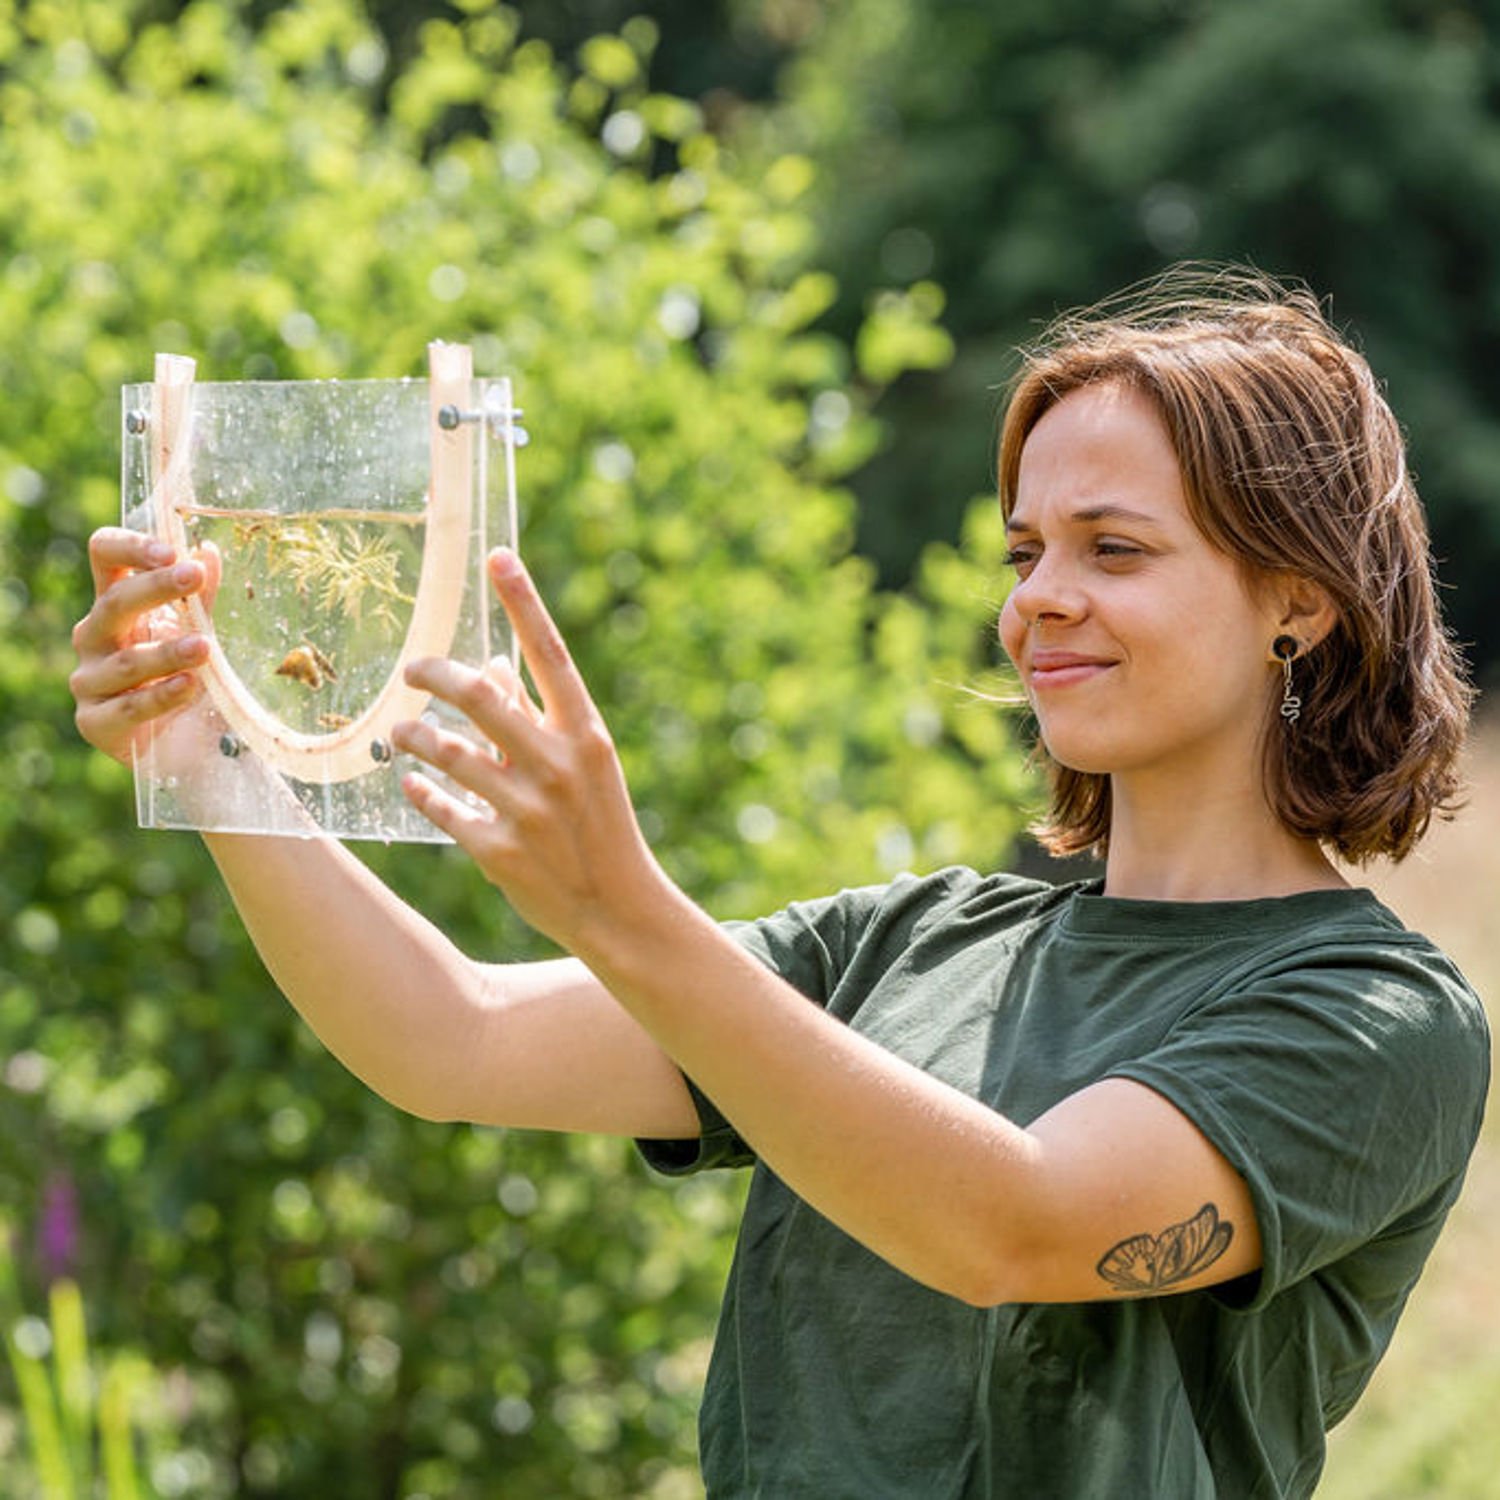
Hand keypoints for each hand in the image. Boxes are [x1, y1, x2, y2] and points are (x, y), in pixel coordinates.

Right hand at [70, 527, 220, 767]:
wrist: (192, 747)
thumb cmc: (188, 679)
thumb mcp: (197, 634)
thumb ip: (200, 600)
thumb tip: (208, 552)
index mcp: (115, 606)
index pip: (105, 558)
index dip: (130, 548)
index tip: (171, 551)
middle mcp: (94, 638)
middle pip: (113, 603)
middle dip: (156, 588)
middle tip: (193, 577)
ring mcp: (89, 680)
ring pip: (126, 661)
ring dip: (168, 652)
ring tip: (205, 647)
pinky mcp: (95, 722)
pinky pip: (129, 707)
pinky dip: (162, 696)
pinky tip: (190, 686)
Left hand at [391, 548, 668, 953]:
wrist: (619, 907)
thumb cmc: (600, 825)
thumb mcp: (585, 764)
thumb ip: (539, 715)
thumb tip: (494, 661)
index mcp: (585, 734)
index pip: (550, 654)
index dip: (525, 602)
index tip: (498, 557)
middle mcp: (558, 765)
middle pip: (481, 696)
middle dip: (436, 674)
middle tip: (412, 670)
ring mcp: (528, 810)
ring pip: (449, 752)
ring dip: (417, 737)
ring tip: (401, 733)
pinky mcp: (499, 852)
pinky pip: (442, 807)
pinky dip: (421, 791)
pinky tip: (411, 783)